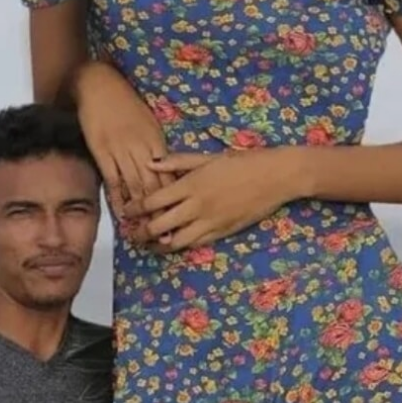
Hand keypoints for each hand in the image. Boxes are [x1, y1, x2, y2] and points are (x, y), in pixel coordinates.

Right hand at [73, 63, 170, 220]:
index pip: (170, 175)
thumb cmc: (125, 103)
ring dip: (140, 210)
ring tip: (144, 230)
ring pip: (134, 185)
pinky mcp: (102, 151)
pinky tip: (121, 214)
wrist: (99, 85)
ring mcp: (121, 150)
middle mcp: (141, 148)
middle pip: (154, 185)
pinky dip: (117, 198)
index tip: (181, 218)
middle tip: (166, 235)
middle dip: (161, 211)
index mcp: (156, 140)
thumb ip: (156, 147)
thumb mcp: (148, 123)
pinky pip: (112, 179)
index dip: (175, 199)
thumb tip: (166, 169)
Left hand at [125, 148, 293, 249]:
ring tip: (149, 244)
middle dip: (140, 232)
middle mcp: (196, 206)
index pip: (152, 201)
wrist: (275, 177)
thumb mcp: (208, 157)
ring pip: (175, 241)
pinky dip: (180, 245)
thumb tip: (151, 163)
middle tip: (131, 234)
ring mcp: (209, 222)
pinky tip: (173, 243)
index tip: (126, 212)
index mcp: (190, 184)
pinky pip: (195, 244)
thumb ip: (178, 162)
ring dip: (158, 245)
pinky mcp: (222, 232)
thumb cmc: (242, 162)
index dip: (135, 209)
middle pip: (158, 226)